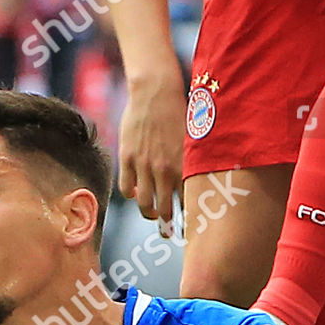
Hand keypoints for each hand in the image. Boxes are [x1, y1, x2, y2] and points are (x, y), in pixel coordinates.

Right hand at [118, 70, 186, 232]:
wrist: (155, 91)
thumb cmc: (179, 110)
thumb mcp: (192, 137)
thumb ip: (191, 161)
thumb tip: (198, 180)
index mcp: (184, 165)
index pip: (188, 202)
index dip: (189, 219)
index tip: (192, 229)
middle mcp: (164, 169)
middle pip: (165, 210)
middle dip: (168, 226)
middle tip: (169, 233)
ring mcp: (143, 166)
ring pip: (144, 204)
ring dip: (149, 214)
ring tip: (153, 217)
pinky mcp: (127, 159)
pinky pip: (126, 188)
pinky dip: (131, 194)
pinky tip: (135, 194)